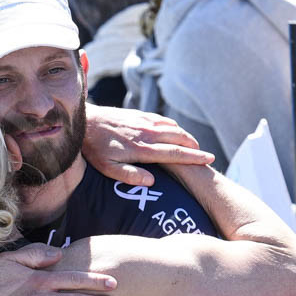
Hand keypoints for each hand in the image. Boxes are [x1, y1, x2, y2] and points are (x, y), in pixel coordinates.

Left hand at [81, 105, 214, 186]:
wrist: (85, 122)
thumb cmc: (95, 149)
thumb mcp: (108, 168)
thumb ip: (130, 176)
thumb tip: (152, 181)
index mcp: (143, 149)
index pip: (176, 153)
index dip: (195, 157)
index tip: (209, 159)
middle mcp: (147, 133)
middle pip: (179, 138)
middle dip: (195, 146)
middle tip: (204, 155)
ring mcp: (144, 122)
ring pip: (173, 127)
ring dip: (186, 136)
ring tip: (193, 145)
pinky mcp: (139, 115)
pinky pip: (162, 119)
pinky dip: (173, 126)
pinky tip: (174, 130)